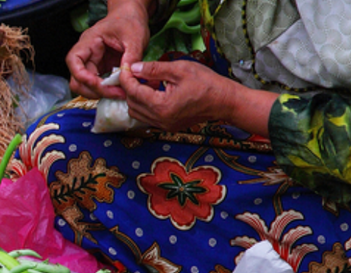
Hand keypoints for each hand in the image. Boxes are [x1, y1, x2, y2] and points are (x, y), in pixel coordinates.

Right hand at [66, 5, 149, 99]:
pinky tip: (120, 91)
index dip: (82, 76)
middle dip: (94, 90)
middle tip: (115, 93)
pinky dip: (107, 91)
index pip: (74, 61)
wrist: (132, 19)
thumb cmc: (130, 22)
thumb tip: (128, 75)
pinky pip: (97, 86)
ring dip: (100, 93)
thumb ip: (132, 56)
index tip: (98, 84)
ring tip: (119, 93)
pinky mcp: (100, 70)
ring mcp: (92, 64)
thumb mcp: (135, 37)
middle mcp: (87, 54)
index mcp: (89, 41)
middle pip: (77, 79)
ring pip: (85, 86)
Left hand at [118, 60, 278, 134]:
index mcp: (161, 106)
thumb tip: (134, 68)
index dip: (126, 78)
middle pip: (131, 104)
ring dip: (137, 96)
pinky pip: (147, 117)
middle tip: (136, 71)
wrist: (224, 102)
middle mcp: (159, 120)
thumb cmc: (206, 83)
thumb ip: (154, 69)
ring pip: (137, 113)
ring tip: (148, 81)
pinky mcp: (167, 127)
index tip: (126, 67)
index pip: (133, 92)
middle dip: (130, 87)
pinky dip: (145, 104)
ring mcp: (163, 126)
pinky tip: (155, 90)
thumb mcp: (180, 69)